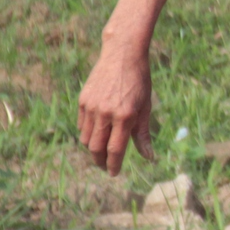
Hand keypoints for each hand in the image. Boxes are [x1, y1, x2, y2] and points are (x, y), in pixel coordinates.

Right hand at [78, 42, 153, 176]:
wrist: (122, 55)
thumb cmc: (140, 82)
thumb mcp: (146, 106)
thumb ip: (143, 134)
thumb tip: (149, 157)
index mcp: (125, 116)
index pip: (116, 149)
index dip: (114, 165)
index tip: (114, 173)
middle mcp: (106, 114)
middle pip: (97, 148)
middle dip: (100, 161)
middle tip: (106, 166)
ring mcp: (91, 107)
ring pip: (86, 138)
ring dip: (93, 148)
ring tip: (102, 151)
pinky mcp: (83, 101)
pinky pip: (81, 125)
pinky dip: (87, 134)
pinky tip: (96, 134)